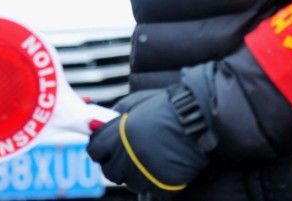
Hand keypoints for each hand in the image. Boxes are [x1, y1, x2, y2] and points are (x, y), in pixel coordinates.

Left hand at [87, 87, 209, 197]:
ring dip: (132, 174)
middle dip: (113, 164)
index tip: (103, 147)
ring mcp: (144, 172)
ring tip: (144, 160)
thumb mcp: (135, 103)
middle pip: (109, 171)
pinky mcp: (161, 184)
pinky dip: (150, 181)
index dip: (99, 148)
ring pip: (128, 183)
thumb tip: (103, 123)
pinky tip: (156, 168)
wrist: (196, 119)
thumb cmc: (168, 107)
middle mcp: (127, 156)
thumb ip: (117, 115)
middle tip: (123, 156)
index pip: (95, 150)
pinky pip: (148, 188)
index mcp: (118, 135)